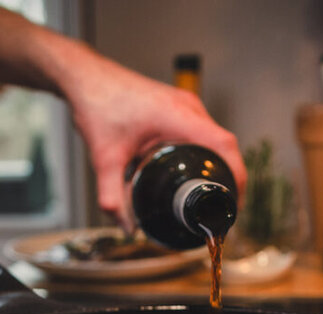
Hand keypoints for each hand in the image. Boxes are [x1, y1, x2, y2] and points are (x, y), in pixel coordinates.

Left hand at [63, 53, 245, 226]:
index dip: (236, 175)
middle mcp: (188, 107)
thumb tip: (126, 227)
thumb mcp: (105, 159)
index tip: (234, 202)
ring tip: (212, 193)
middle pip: (224, 144)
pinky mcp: (177, 105)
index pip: (224, 145)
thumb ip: (112, 197)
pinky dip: (204, 151)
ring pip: (213, 137)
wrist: (86, 78)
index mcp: (179, 116)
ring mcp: (184, 104)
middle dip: (228, 176)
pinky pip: (201, 130)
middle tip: (222, 207)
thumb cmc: (97, 105)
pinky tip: (196, 170)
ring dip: (217, 163)